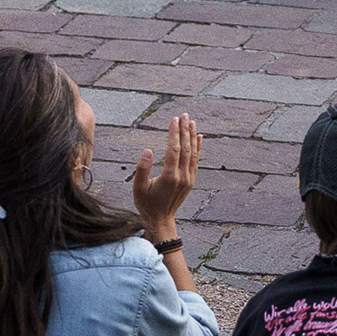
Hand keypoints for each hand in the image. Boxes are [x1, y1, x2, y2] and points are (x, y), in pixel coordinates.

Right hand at [132, 114, 200, 238]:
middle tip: (183, 115)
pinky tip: (198, 137)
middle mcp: (182, 176)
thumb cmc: (146, 204)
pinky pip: (196, 160)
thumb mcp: (138, 188)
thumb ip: (142, 168)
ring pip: (192, 153)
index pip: (174, 149)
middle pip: (185, 148)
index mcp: (169, 176)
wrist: (161, 221)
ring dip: (192, 136)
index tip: (174, 119)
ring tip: (191, 121)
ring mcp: (188, 178)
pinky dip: (198, 148)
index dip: (174, 133)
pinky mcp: (190, 180)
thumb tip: (148, 150)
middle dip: (184, 130)